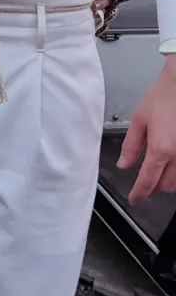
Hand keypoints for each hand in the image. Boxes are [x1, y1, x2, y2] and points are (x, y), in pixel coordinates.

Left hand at [118, 55, 175, 202]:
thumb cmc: (164, 96)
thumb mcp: (139, 119)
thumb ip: (131, 145)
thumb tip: (124, 164)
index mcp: (161, 148)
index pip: (148, 181)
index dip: (139, 193)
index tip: (134, 199)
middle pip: (166, 185)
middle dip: (153, 188)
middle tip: (143, 186)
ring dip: (167, 183)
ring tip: (157, 177)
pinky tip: (171, 167)